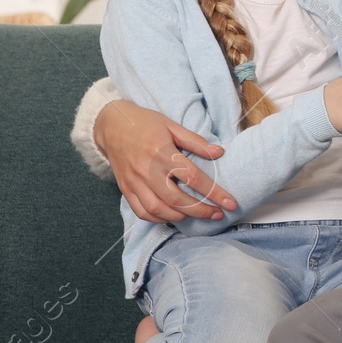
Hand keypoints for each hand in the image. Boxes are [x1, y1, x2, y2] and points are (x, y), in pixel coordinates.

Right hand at [93, 100, 234, 222]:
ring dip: (180, 217)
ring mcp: (133, 182)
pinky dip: (159, 218)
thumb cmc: (145, 123)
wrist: (111, 125)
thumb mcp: (172, 125)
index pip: (192, 177)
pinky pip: (141, 211)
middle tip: (218, 214)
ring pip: (157, 209)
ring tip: (198, 215)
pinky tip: (173, 216)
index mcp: (161, 152)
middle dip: (200, 210)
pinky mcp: (125, 189)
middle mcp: (146, 170)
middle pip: (175, 199)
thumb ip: (195, 141)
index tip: (230, 203)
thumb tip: (220, 153)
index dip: (214, 192)